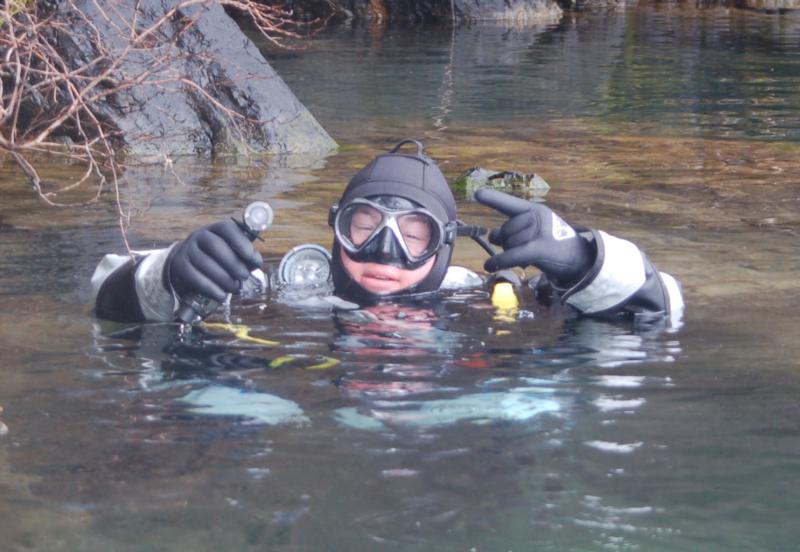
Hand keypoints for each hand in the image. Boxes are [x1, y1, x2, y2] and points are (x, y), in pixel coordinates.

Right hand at [167, 220, 262, 302]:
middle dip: (233, 263)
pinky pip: (195, 278)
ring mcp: (188, 250)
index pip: (227, 229)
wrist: (188, 266)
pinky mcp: (180, 266)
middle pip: (215, 245)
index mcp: (216, 229)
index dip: (240, 241)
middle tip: (244, 276)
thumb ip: (246, 257)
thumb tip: (256, 261)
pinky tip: (222, 296)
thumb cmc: (217, 259)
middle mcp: (200, 236)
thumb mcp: (232, 254)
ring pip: (205, 263)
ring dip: (224, 278)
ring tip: (235, 287)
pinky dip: (211, 289)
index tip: (251, 255)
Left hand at [475, 189, 593, 286]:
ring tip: (527, 257)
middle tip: (522, 249)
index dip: (493, 199)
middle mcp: (536, 217)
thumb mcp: (535, 231)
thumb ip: (513, 230)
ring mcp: (538, 231)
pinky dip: (499, 262)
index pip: (510, 203)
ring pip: (508, 245)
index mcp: (535, 210)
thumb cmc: (554, 244)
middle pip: (504, 231)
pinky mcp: (539, 248)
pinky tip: (489, 266)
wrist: (580, 259)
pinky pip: (512, 255)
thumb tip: (490, 236)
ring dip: (511, 254)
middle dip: (507, 243)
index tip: (477, 194)